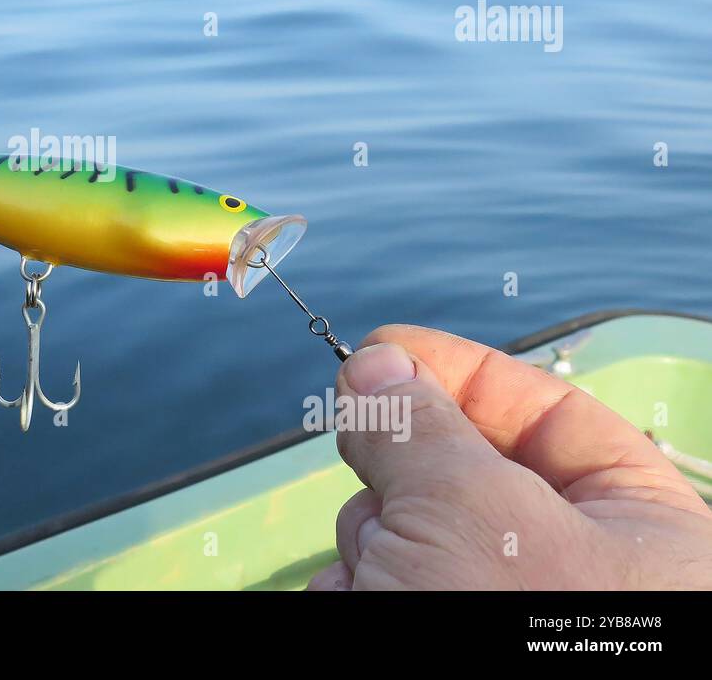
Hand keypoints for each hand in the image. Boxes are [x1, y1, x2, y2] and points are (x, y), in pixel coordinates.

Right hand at [308, 325, 711, 589]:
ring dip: (368, 546)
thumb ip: (419, 426)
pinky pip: (376, 588)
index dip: (461, 373)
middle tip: (374, 475)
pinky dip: (353, 592)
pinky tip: (358, 608)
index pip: (551, 416)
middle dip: (399, 477)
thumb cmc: (521, 643)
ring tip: (379, 584)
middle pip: (458, 472)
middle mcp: (573, 579)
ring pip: (403, 534)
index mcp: (643, 535)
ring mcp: (495, 614)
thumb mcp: (469, 512)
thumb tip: (377, 367)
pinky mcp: (430, 629)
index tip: (379, 351)